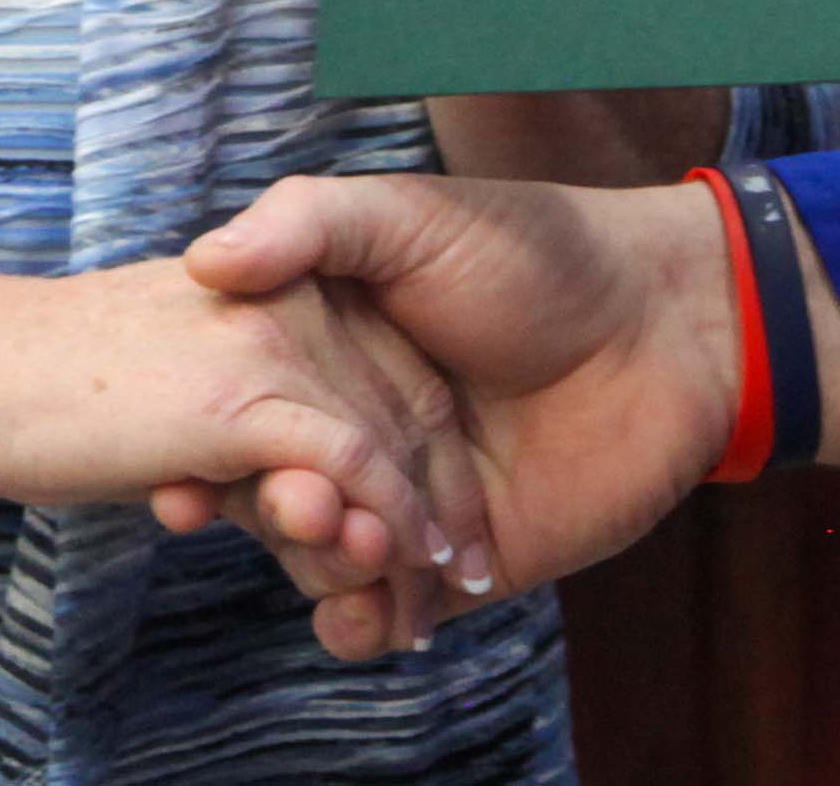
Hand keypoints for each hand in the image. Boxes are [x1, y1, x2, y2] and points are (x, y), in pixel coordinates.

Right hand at [0, 257, 485, 603]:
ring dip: (409, 539)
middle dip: (433, 512)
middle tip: (439, 596)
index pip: (396, 376)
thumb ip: (253, 416)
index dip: (425, 462)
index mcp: (289, 284)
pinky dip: (378, 529)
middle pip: (409, 415)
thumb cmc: (57, 382)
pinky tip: (376, 585)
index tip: (429, 540)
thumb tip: (309, 495)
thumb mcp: (182, 378)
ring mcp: (275, 345)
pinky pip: (349, 469)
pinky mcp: (245, 397)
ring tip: (408, 611)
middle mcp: (299, 301)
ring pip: (387, 450)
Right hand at [166, 174, 737, 660]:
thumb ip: (310, 222)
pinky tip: (370, 612)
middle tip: (290, 503)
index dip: (198, 452)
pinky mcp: (464, 561)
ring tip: (349, 540)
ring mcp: (412, 499)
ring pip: (323, 562)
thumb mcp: (412, 214)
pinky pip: (387, 613)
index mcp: (333, 354)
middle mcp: (362, 429)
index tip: (171, 473)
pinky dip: (363, 625)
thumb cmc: (540, 251)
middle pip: (274, 498)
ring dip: (319, 568)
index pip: (240, 418)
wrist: (668, 326)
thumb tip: (206, 259)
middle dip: (266, 513)